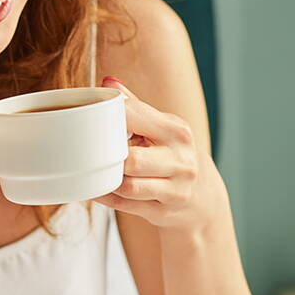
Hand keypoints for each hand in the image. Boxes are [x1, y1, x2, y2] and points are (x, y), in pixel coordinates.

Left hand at [90, 76, 218, 230]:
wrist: (203, 198)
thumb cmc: (173, 154)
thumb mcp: (162, 127)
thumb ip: (135, 106)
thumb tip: (108, 82)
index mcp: (177, 131)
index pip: (136, 116)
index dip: (110, 117)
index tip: (92, 117)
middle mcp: (180, 160)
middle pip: (133, 160)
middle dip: (110, 157)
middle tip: (92, 151)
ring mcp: (175, 189)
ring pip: (128, 186)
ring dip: (107, 179)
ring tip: (94, 170)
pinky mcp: (163, 212)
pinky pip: (126, 205)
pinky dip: (107, 196)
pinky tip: (97, 188)